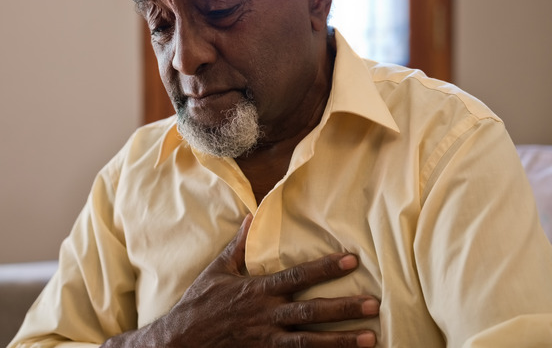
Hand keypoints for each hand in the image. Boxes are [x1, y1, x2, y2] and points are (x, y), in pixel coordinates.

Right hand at [103, 214, 378, 346]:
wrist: (177, 344)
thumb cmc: (198, 305)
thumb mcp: (216, 272)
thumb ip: (238, 246)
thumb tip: (253, 217)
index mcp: (257, 291)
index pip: (297, 277)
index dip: (325, 268)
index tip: (351, 259)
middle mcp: (265, 317)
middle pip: (311, 313)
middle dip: (343, 308)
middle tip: (373, 304)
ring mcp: (266, 341)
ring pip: (310, 343)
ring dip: (341, 341)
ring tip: (370, 338)